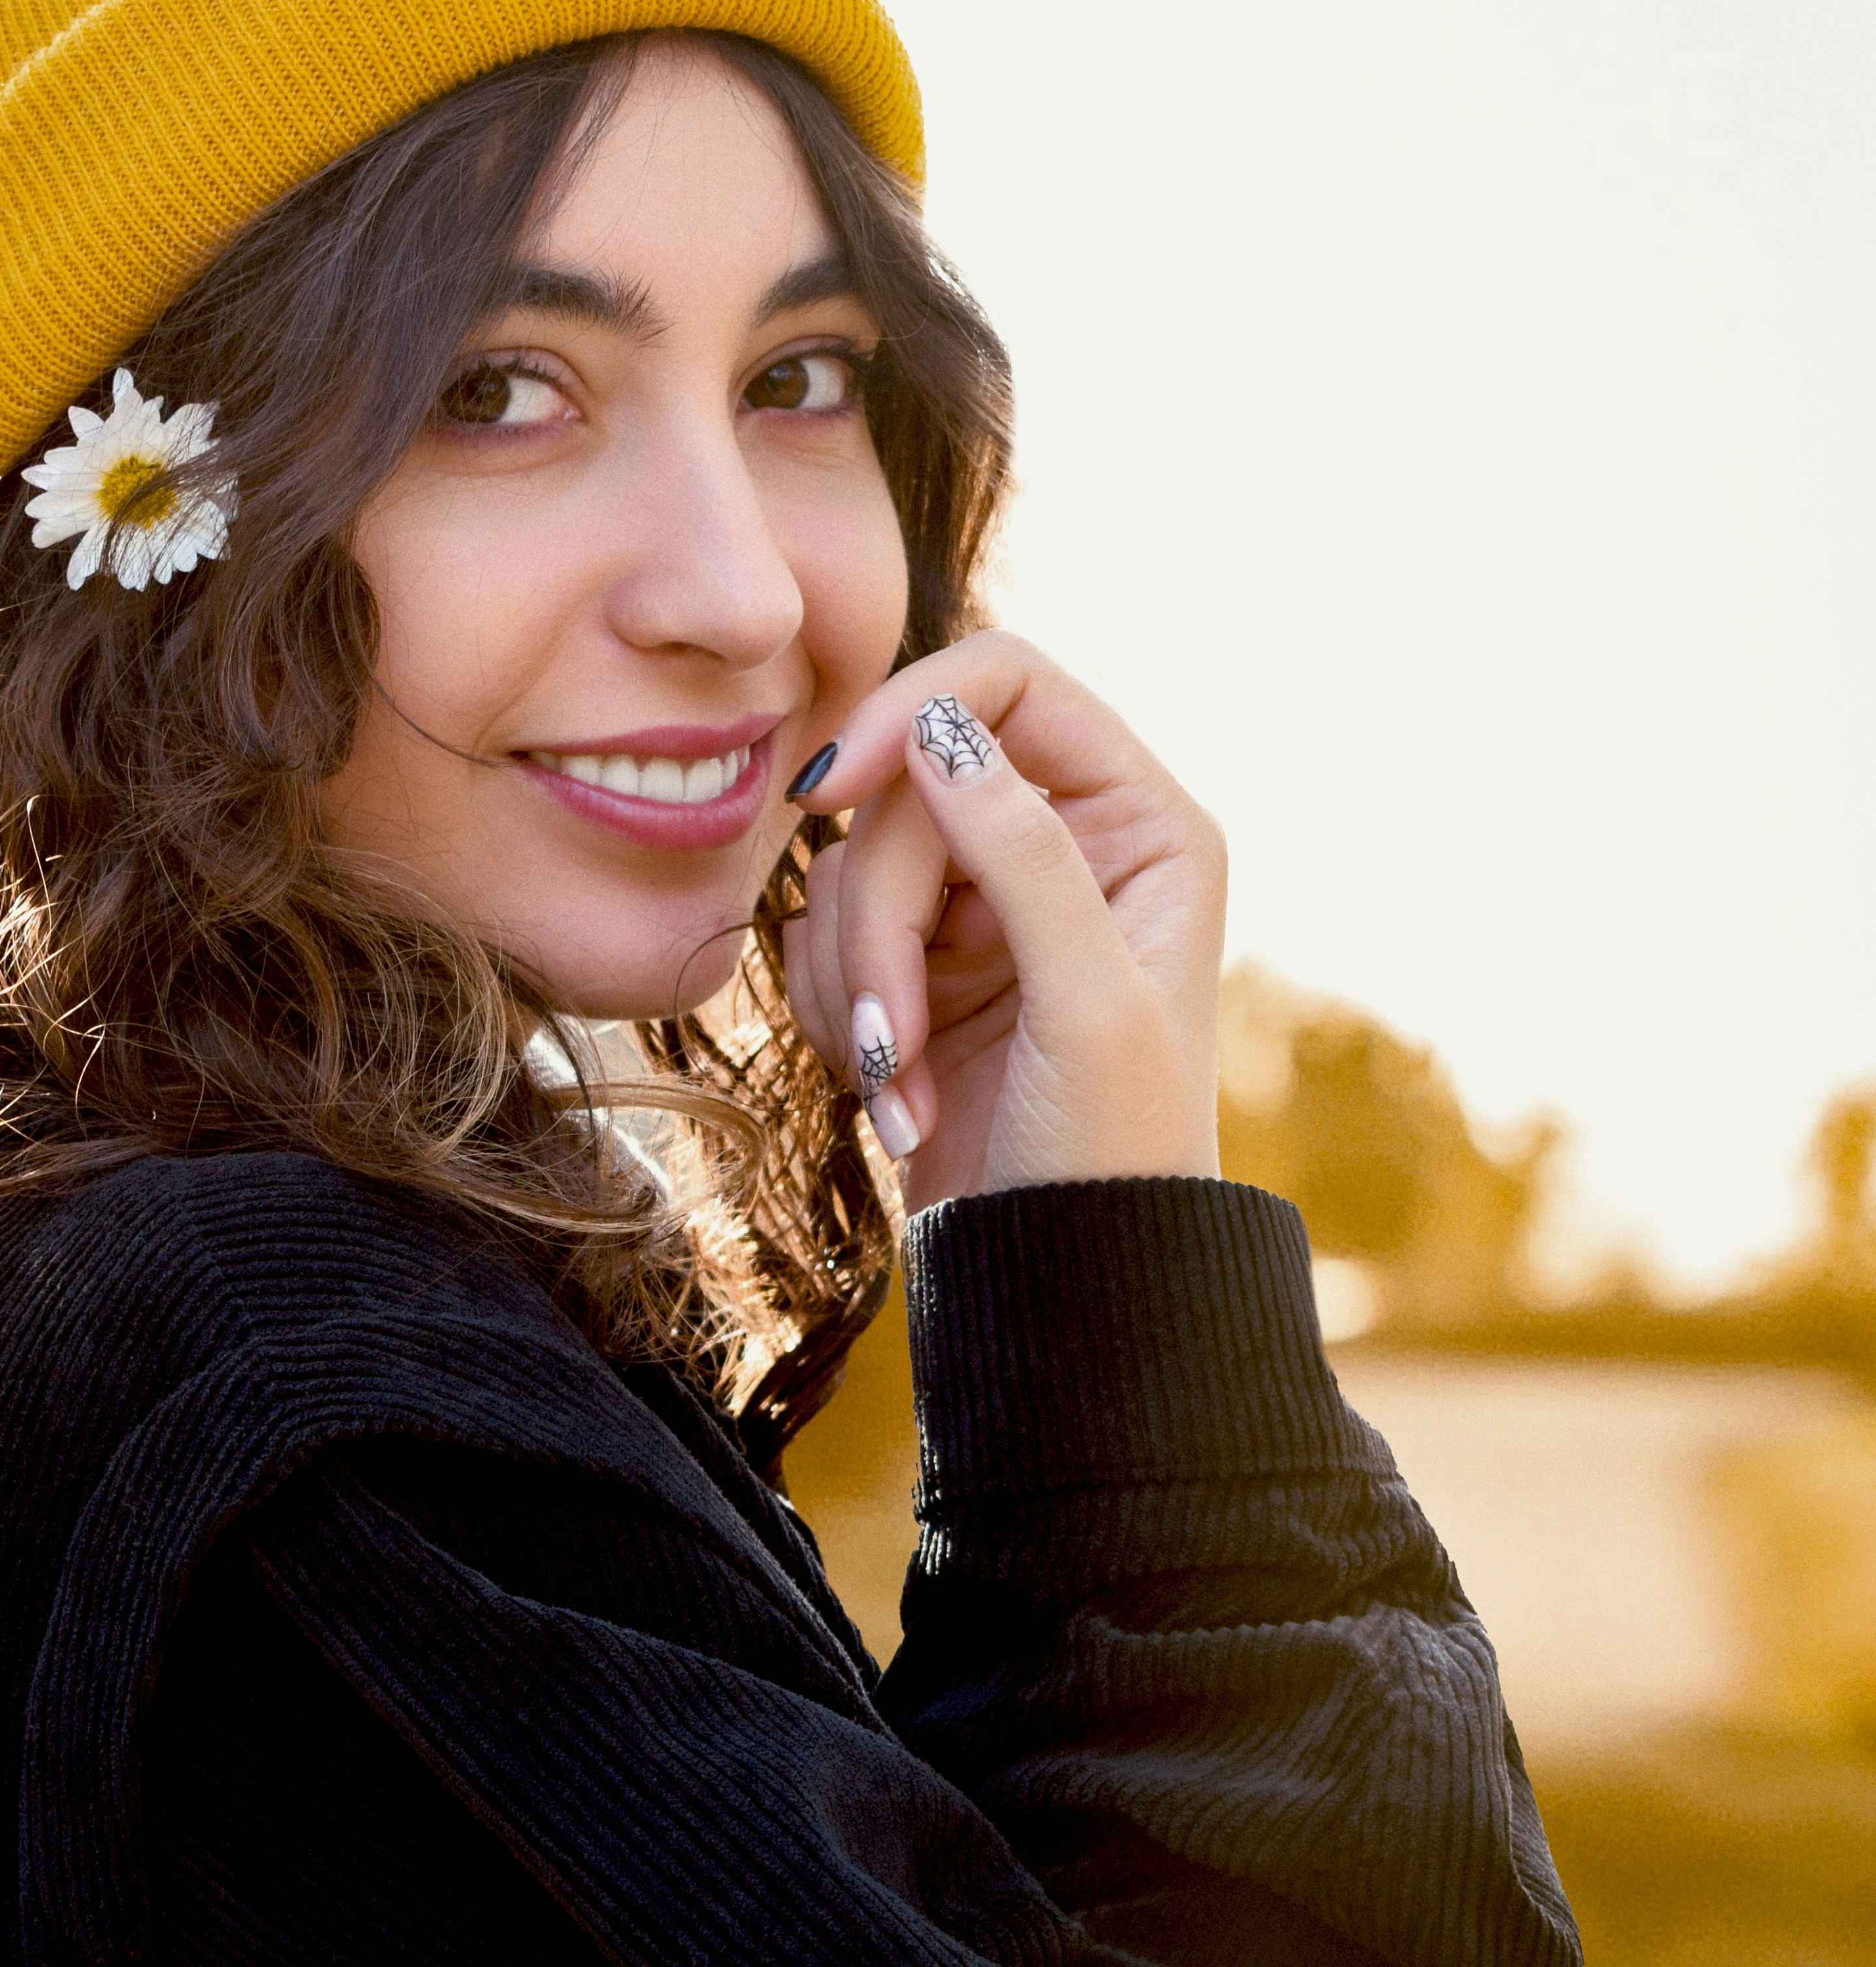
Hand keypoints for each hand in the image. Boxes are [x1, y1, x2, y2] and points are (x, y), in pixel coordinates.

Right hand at [782, 633, 1224, 1210]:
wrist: (1058, 1282)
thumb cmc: (1109, 1159)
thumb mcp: (1088, 1006)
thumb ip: (1025, 857)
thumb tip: (942, 730)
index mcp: (1143, 825)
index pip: (1008, 684)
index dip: (906, 712)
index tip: (826, 789)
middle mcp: (1067, 842)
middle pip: (907, 784)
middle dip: (879, 922)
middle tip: (886, 1038)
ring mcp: (986, 901)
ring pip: (853, 861)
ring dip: (854, 982)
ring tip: (896, 1086)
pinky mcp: (918, 960)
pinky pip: (823, 928)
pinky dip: (831, 1007)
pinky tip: (884, 1088)